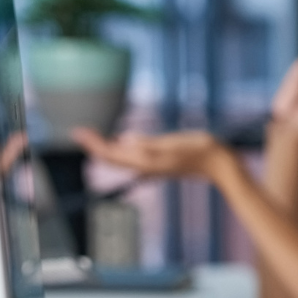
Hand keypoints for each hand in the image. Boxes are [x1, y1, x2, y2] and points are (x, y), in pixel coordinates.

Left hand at [71, 127, 232, 180]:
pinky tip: (119, 142)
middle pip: (112, 158)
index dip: (93, 143)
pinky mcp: (158, 162)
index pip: (110, 154)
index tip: (79, 132)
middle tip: (78, 132)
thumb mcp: (171, 143)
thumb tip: (122, 140)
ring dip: (105, 148)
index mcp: (145, 162)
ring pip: (120, 158)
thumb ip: (146, 143)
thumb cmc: (198, 150)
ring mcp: (152, 165)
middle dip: (94, 145)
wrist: (218, 163)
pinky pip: (132, 157)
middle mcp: (145, 165)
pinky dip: (120, 149)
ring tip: (92, 137)